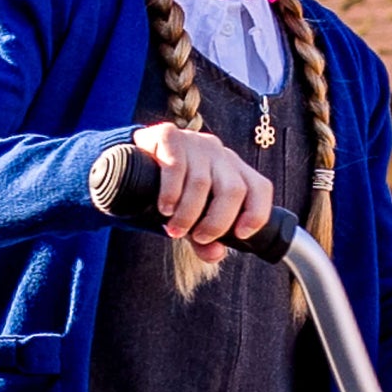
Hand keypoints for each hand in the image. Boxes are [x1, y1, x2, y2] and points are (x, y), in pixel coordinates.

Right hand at [131, 122, 274, 262]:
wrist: (131, 162)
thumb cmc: (172, 193)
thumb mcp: (192, 218)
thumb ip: (206, 239)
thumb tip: (216, 254)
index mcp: (234, 171)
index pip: (260, 188)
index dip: (256, 213)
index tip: (240, 235)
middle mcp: (219, 154)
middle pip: (233, 190)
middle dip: (217, 222)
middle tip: (198, 237)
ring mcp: (195, 143)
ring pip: (201, 183)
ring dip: (188, 215)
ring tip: (174, 229)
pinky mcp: (169, 136)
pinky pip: (175, 167)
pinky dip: (170, 194)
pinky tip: (164, 207)